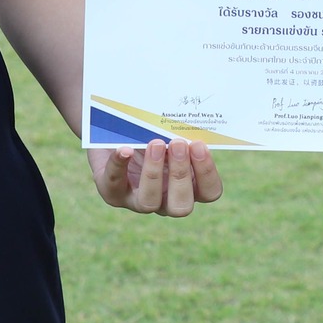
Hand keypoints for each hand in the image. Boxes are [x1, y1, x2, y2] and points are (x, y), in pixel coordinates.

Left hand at [90, 139, 223, 215]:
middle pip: (182, 206)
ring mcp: (138, 200)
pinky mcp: (113, 193)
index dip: (207, 173)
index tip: (199, 144)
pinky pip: (115, 184)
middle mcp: (166, 200)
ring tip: (155, 144)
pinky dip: (120, 165)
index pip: (209, 192)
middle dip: (181, 175)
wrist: (114, 132)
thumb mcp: (167, 131)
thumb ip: (179, 131)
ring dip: (153, 173)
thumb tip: (187, 116)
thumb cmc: (150, 132)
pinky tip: (124, 148)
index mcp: (188, 185)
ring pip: (149, 203)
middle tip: (177, 144)